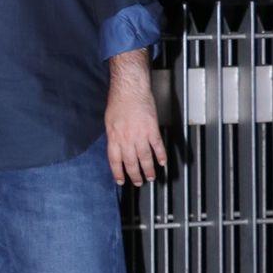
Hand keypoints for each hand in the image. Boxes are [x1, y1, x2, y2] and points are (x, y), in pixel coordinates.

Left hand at [106, 49, 166, 186]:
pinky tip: (163, 162)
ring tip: (151, 177)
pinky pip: (157, 146)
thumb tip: (116, 148)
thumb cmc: (119, 102)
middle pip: (130, 162)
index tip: (121, 181)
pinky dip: (161, 156)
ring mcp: (140, 135)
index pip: (114, 161)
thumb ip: (113, 136)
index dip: (118, 173)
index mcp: (114, 137)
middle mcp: (126, 139)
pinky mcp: (152, 129)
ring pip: (144, 158)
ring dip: (148, 169)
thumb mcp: (109, 122)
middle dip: (134, 175)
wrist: (130, 89)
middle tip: (138, 182)